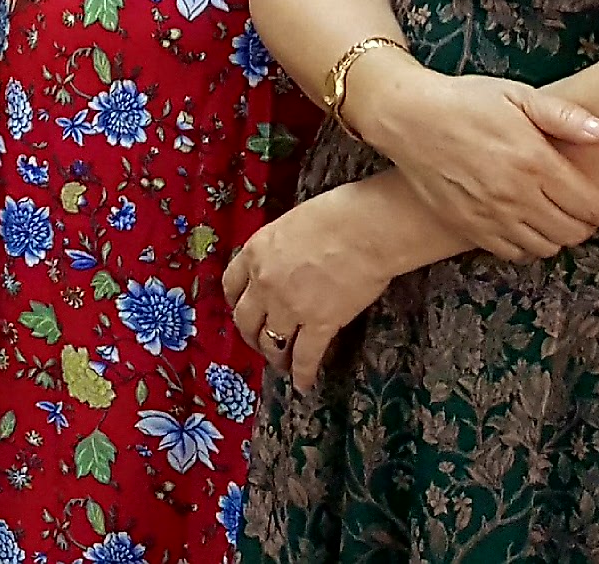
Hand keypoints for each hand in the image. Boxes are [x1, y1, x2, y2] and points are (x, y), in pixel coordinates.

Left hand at [223, 188, 395, 392]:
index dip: (236, 302)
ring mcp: (289, 307)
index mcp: (255, 252)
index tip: (242, 309)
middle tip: (261, 342)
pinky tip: (304, 385)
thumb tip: (286, 261)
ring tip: (281, 364)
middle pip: (245, 320)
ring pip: (271, 342)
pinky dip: (303, 374)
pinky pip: (305, 357)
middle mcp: (264, 284)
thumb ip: (279, 249)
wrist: (367, 229)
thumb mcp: (291, 223)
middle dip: (251, 335)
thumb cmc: (336, 213)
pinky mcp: (319, 325)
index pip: (231, 284)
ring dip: (274, 356)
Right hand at [349, 54, 598, 259]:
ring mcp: (490, 216)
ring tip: (559, 219)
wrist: (407, 117)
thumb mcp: (517, 95)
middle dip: (587, 225)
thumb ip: (564, 117)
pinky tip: (528, 227)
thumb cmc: (465, 100)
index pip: (588, 204)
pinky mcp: (468, 227)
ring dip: (559, 237)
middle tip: (588, 212)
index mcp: (533, 161)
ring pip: (543, 246)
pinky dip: (528, 246)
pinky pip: (511, 252)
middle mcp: (514, 195)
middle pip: (570, 231)